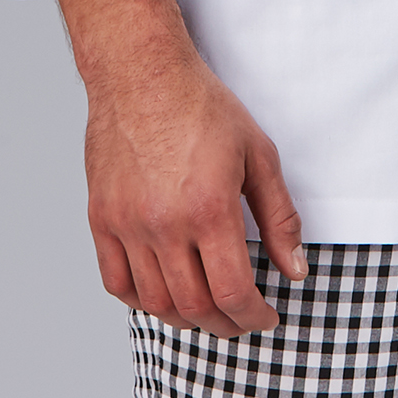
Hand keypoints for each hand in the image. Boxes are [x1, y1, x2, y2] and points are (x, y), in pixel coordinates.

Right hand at [50, 0, 306, 336]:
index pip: (233, 292)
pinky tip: (162, 294)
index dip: (254, 316)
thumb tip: (295, 268)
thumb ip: (280, 216)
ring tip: (208, 310)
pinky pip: (116, 283)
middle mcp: (165, 224)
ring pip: (156, 303)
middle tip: (242, 319)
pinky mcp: (102, 219)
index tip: (266, 317)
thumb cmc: (201, 106)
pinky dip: (141, 300)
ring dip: (186, 319)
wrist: (142, 73)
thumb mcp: (258, 153)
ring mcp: (128, 225)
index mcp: (209, 208)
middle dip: (226, 324)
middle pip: (196, 306)